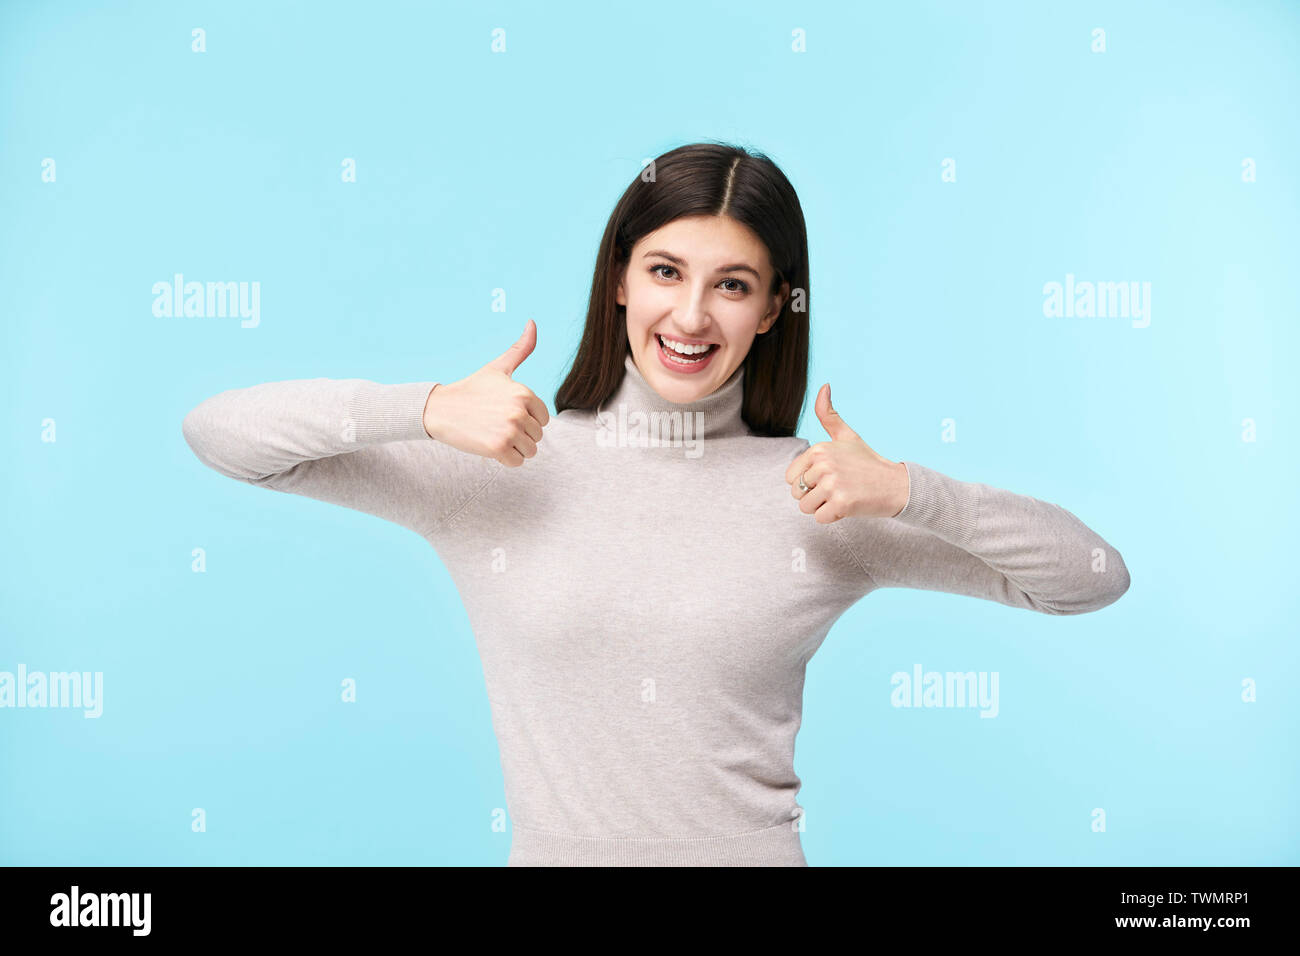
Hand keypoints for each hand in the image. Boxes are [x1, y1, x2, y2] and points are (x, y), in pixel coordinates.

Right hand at [422, 319, 550, 466]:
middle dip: (520, 435)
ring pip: (530, 451)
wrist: (440, 409)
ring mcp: (509, 430)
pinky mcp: (498, 448)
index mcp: (524, 392)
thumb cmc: (471, 389)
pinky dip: (505, 459)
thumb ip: (521, 348)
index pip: (544, 419)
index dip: (526, 419)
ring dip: (514, 448)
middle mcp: (519, 411)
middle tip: (496, 424)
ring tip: (494, 434)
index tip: (505, 413)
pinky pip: (517, 462)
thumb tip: (533, 322)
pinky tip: (490, 445)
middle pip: (537, 436)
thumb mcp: (498, 368)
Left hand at [784, 383, 908, 522]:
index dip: (808, 482)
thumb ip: (828, 415)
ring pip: (805, 508)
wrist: (896, 485)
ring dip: (822, 508)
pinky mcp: (841, 503)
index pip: (791, 477)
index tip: (829, 477)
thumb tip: (824, 386)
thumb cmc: (868, 462)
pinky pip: (820, 519)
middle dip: (815, 496)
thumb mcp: (847, 436)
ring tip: (842, 496)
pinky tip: (849, 505)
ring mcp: (832, 484)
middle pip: (797, 494)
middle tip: (839, 488)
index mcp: (819, 449)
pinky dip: (832, 517)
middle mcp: (824, 464)